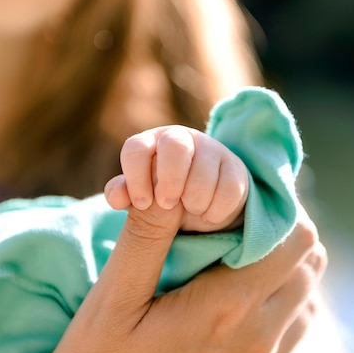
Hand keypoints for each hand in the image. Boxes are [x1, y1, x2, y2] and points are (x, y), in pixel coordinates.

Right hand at [37, 202, 326, 352]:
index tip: (243, 197)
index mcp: (227, 306)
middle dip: (282, 231)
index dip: (276, 207)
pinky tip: (240, 295)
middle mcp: (260, 335)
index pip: (295, 238)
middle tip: (239, 221)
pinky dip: (281, 300)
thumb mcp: (112, 300)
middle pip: (309, 261)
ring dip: (284, 267)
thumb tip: (173, 183)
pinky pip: (294, 328)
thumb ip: (147, 238)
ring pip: (307, 295)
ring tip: (240, 255)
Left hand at [105, 125, 248, 231]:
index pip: (136, 148)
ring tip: (191, 210)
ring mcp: (211, 149)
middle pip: (175, 146)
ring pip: (204, 171)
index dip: (137, 177)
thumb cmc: (164, 197)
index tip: (142, 203)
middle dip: (170, 180)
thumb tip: (118, 196)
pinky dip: (215, 210)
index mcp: (152, 142)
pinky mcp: (235, 167)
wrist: (203, 203)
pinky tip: (208, 214)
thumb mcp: (141, 198)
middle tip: (168, 204)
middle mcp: (181, 138)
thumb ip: (125, 195)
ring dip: (195, 200)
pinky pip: (228, 189)